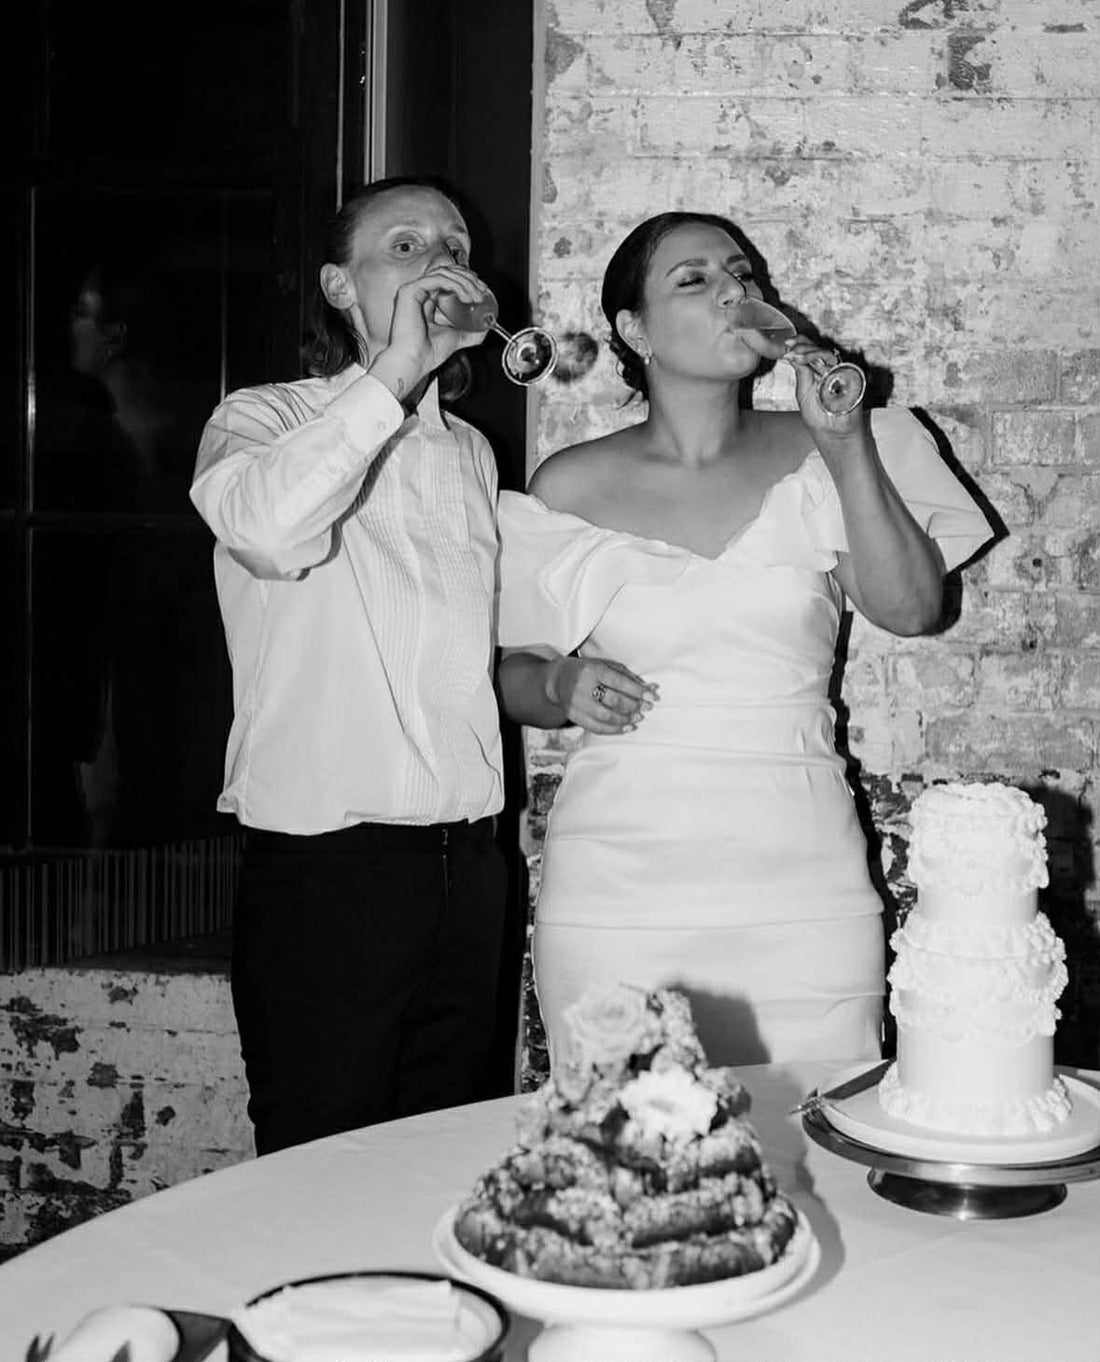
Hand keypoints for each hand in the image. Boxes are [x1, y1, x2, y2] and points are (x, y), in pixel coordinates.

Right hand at [370, 263, 490, 399]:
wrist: (414, 362)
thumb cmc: (427, 354)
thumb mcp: (456, 338)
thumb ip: (470, 332)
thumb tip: (487, 326)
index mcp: (427, 302)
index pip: (448, 281)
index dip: (467, 280)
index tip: (482, 290)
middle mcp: (419, 294)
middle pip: (446, 272)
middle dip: (468, 278)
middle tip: (482, 290)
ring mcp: (413, 290)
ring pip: (444, 272)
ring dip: (465, 281)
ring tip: (477, 296)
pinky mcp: (410, 291)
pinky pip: (438, 278)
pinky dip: (456, 284)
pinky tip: (466, 296)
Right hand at [545, 657, 656, 733]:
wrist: (559, 678)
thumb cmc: (588, 670)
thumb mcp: (605, 665)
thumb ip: (627, 677)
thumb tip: (651, 688)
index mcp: (592, 670)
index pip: (619, 682)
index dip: (638, 691)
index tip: (652, 697)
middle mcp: (583, 686)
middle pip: (614, 701)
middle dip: (634, 706)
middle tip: (645, 708)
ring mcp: (576, 703)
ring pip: (606, 717)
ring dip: (626, 720)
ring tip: (637, 718)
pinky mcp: (573, 716)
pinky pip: (596, 727)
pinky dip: (614, 730)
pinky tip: (626, 727)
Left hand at [784, 336, 864, 438]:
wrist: (834, 435)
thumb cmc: (820, 418)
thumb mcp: (803, 395)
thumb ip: (801, 375)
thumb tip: (792, 356)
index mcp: (818, 372)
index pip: (810, 351)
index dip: (799, 345)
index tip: (786, 346)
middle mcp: (830, 369)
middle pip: (818, 348)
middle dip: (802, 346)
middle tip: (790, 349)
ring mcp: (841, 372)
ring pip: (827, 353)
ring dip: (810, 352)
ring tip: (796, 355)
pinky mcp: (851, 377)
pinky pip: (838, 364)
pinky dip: (825, 363)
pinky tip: (812, 363)